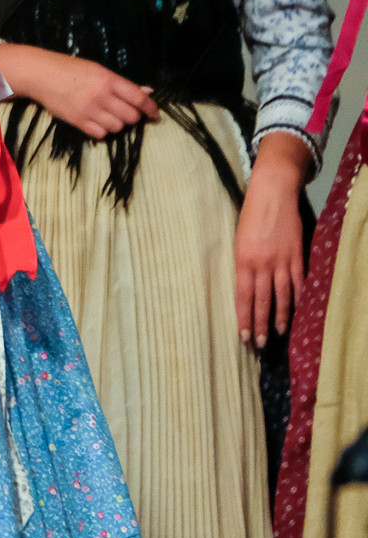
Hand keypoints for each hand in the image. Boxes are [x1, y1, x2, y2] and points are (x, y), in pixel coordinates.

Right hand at [0, 43, 159, 138]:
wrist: (40, 74)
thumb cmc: (70, 69)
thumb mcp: (98, 70)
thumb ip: (122, 84)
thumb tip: (147, 92)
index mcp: (108, 79)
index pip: (139, 98)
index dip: (151, 109)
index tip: (155, 116)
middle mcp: (101, 95)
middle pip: (130, 116)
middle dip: (132, 117)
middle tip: (125, 112)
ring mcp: (89, 110)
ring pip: (117, 127)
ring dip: (117, 124)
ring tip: (107, 115)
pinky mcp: (77, 121)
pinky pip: (100, 134)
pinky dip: (102, 130)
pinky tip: (96, 122)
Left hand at [234, 130, 309, 348]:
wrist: (272, 193)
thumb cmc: (250, 215)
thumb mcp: (238, 240)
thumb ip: (243, 265)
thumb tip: (246, 288)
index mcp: (243, 260)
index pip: (243, 296)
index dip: (244, 318)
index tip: (243, 336)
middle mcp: (262, 264)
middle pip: (262, 301)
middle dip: (260, 324)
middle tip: (260, 344)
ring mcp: (282, 260)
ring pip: (282, 296)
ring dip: (281, 316)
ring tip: (279, 333)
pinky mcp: (297, 255)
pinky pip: (299, 283)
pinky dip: (299, 299)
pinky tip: (299, 312)